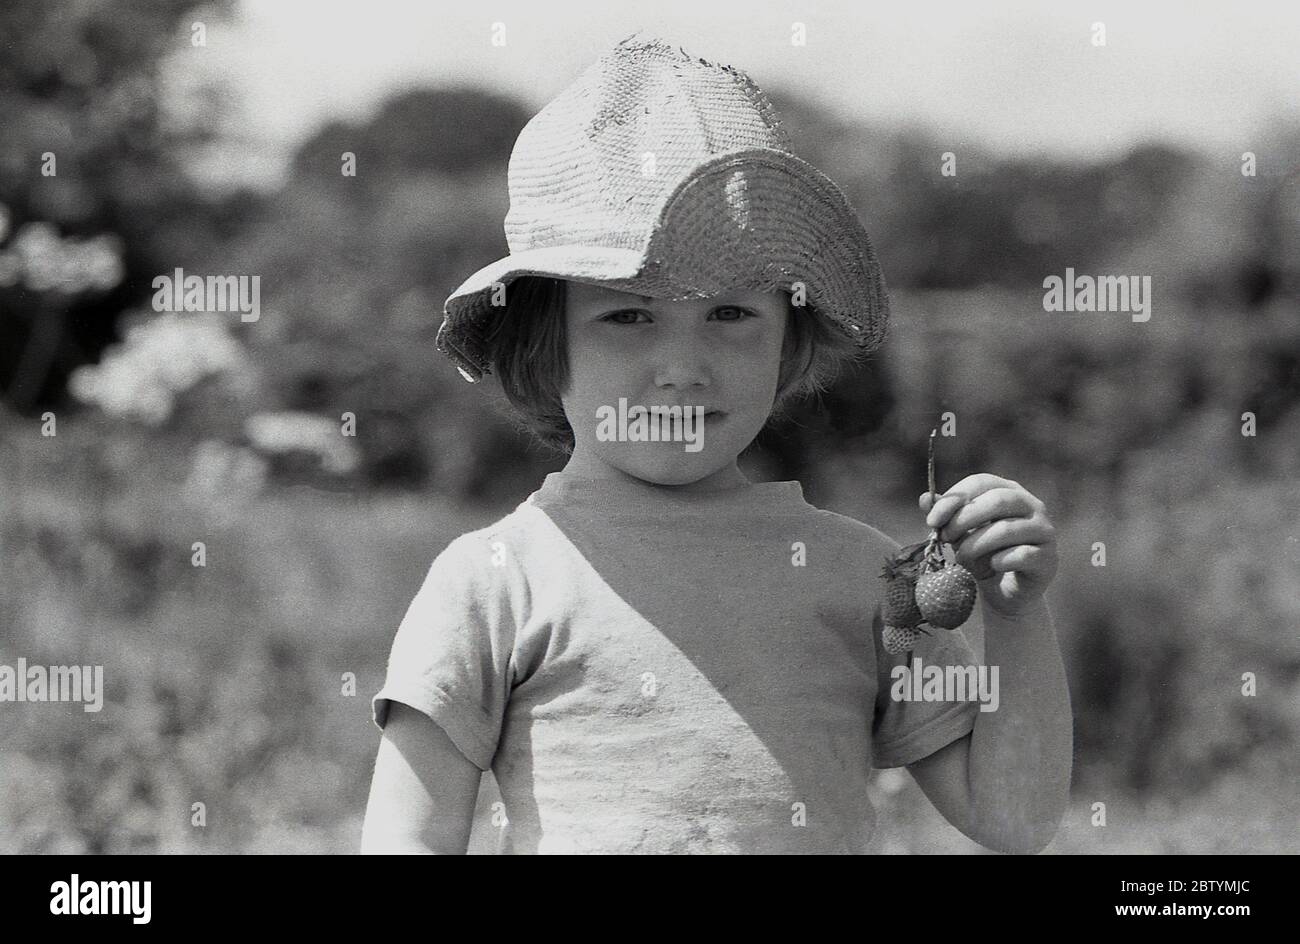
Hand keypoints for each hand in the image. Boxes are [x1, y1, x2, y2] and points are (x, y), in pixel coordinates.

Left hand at [919, 474, 1057, 616]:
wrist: (1004, 592)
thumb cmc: (980, 555)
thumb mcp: (958, 533)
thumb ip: (944, 515)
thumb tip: (924, 498)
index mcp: (1009, 491)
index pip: (981, 482)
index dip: (954, 498)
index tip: (932, 520)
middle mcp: (1032, 506)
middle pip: (997, 501)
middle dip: (963, 520)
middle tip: (945, 538)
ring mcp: (1044, 531)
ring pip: (1005, 530)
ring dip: (975, 546)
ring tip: (963, 558)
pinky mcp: (1048, 558)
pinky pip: (1020, 555)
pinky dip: (998, 562)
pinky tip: (991, 567)